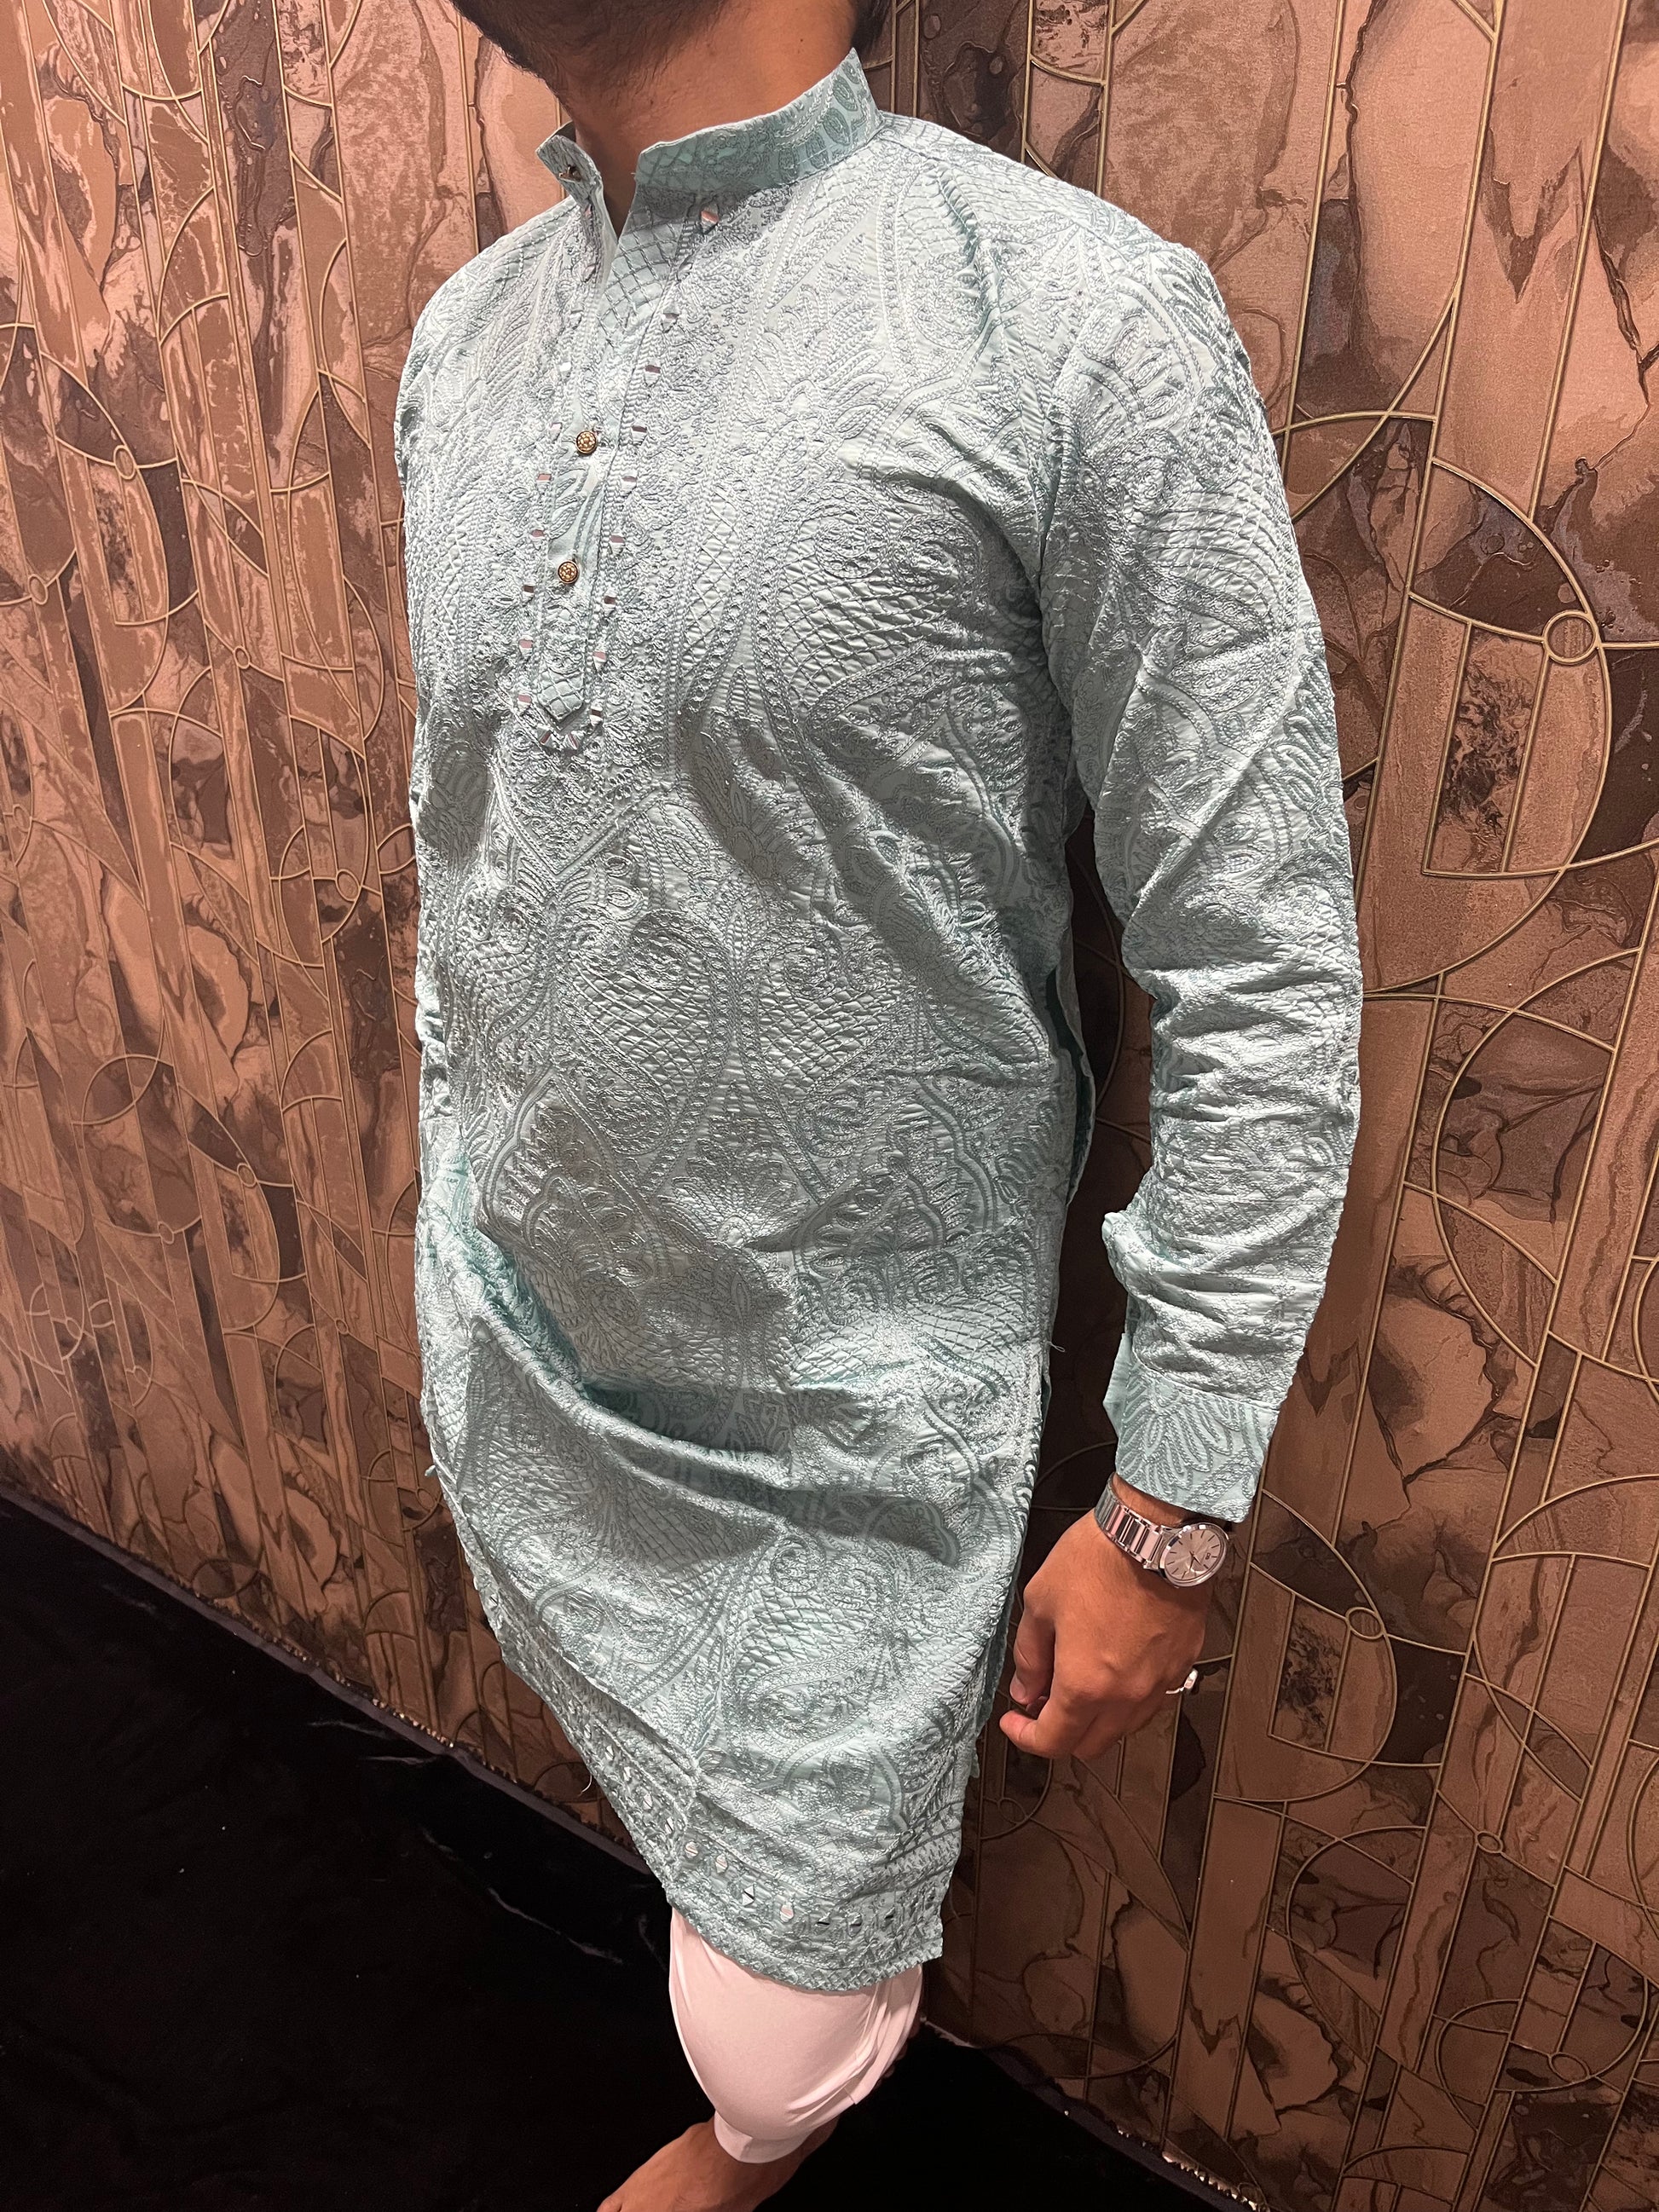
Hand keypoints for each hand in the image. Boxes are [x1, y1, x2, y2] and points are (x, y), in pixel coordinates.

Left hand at [998, 1479, 1211, 1760]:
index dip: (1026, 1737)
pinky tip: (1113, 1668)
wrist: (1157, 1534)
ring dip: (1096, 1718)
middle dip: (1061, 1733)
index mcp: (1085, 1685)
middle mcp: (1126, 1696)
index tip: (1016, 1722)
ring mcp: (1159, 1683)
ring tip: (1079, 1682)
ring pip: (1123, 1728)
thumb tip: (1026, 1687)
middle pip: (1090, 1745)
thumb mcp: (1041, 1602)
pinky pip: (1150, 1701)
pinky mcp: (1181, 1665)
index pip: (1052, 1742)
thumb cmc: (1101, 1559)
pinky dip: (1127, 1698)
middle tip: (1044, 1701)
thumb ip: (1029, 1655)